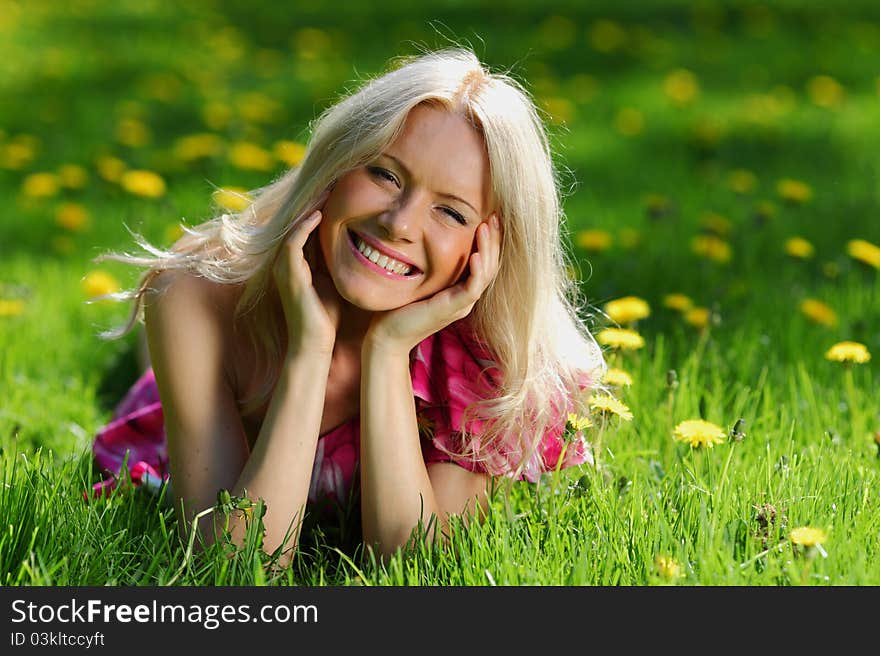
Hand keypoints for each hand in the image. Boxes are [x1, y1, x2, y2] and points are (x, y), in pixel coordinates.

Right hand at [272, 196, 341, 353]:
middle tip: (332, 182)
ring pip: (294, 228)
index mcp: (298, 263)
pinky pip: (293, 242)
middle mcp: (288, 262)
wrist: (314, 343)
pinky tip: (319, 214)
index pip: (308, 228)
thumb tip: (360, 247)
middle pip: (299, 223)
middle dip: (315, 203)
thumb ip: (338, 264)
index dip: (322, 210)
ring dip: (309, 209)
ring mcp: (285, 267)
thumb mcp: (335, 282)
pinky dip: (304, 227)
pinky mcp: (289, 274)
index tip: (339, 192)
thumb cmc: (327, 317)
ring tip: (326, 191)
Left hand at [365, 213, 502, 356]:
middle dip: (494, 239)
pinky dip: (476, 272)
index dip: (489, 239)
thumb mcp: (419, 278)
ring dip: (487, 249)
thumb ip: (429, 262)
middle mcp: (465, 297)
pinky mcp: (451, 310)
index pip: (484, 261)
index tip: (489, 216)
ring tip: (485, 227)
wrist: (387, 335)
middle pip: (490, 265)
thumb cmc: (399, 306)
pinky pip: (471, 290)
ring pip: (485, 275)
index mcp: (460, 289)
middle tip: (494, 216)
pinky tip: (474, 254)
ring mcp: (460, 305)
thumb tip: (426, 232)